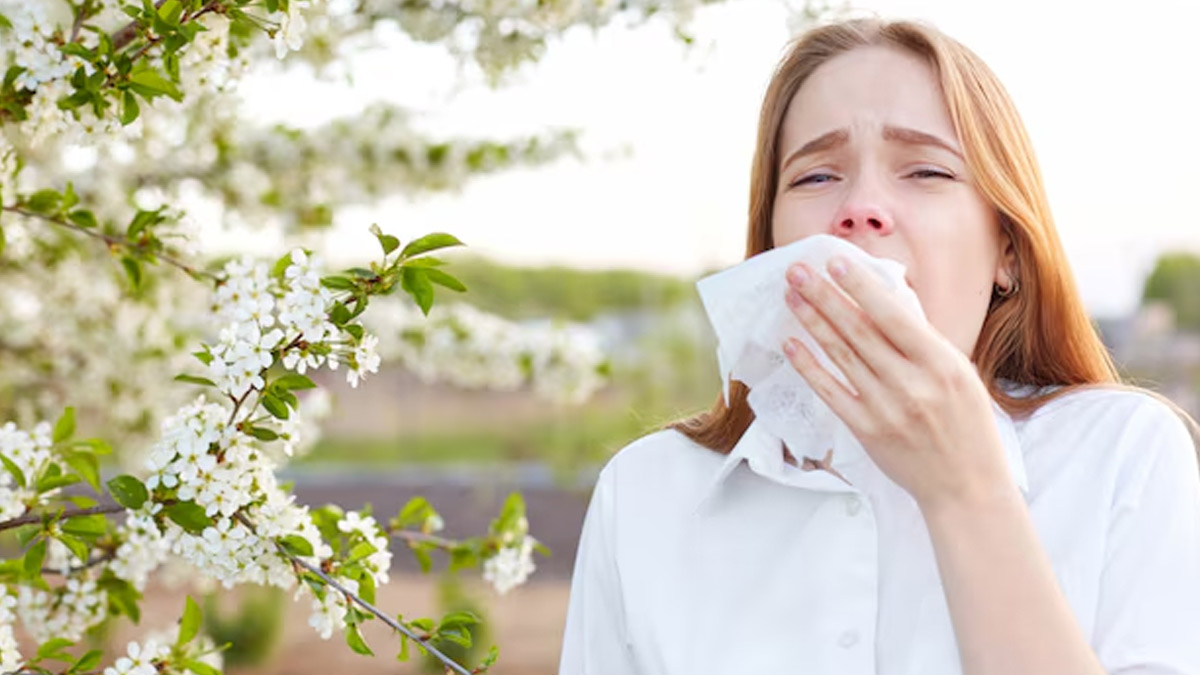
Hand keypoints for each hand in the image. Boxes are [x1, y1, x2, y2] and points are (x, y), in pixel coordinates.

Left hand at [780, 255, 1012, 509]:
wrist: (967, 486)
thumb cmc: (966, 424)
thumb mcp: (959, 374)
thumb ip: (922, 342)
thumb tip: (881, 301)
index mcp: (942, 364)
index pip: (894, 316)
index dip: (861, 287)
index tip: (836, 262)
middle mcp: (913, 384)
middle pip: (859, 330)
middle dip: (824, 296)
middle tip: (797, 270)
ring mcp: (887, 409)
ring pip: (841, 356)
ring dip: (812, 322)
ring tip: (791, 296)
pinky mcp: (867, 430)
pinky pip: (830, 392)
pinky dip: (809, 366)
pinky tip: (791, 344)